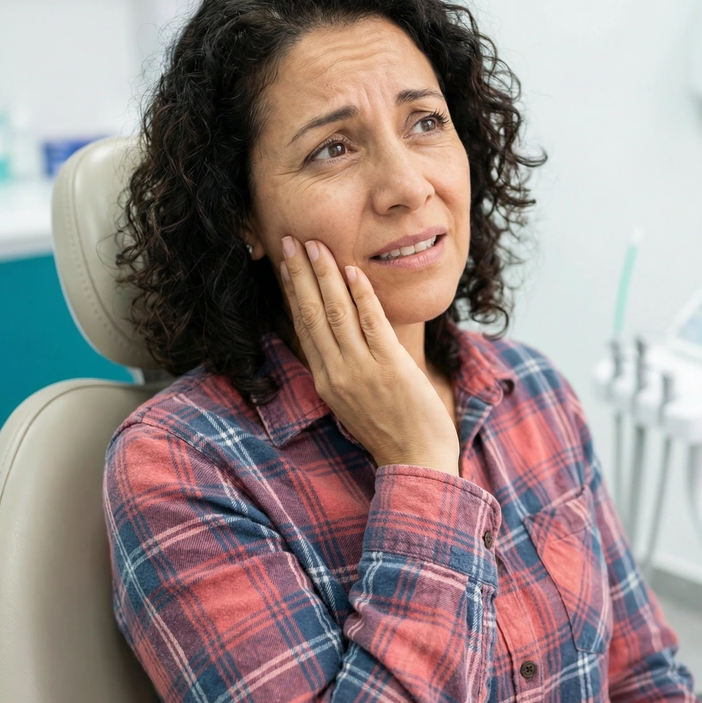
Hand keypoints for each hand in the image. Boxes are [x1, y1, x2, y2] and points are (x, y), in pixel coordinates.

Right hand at [279, 236, 459, 476]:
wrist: (416, 462)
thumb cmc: (391, 431)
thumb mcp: (355, 401)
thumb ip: (344, 369)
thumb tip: (342, 338)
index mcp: (325, 381)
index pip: (303, 327)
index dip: (293, 292)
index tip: (285, 264)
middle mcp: (337, 374)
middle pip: (312, 314)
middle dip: (300, 275)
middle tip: (290, 240)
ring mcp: (362, 371)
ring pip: (337, 314)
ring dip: (325, 276)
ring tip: (316, 245)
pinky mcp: (391, 368)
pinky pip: (372, 325)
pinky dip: (361, 296)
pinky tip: (353, 272)